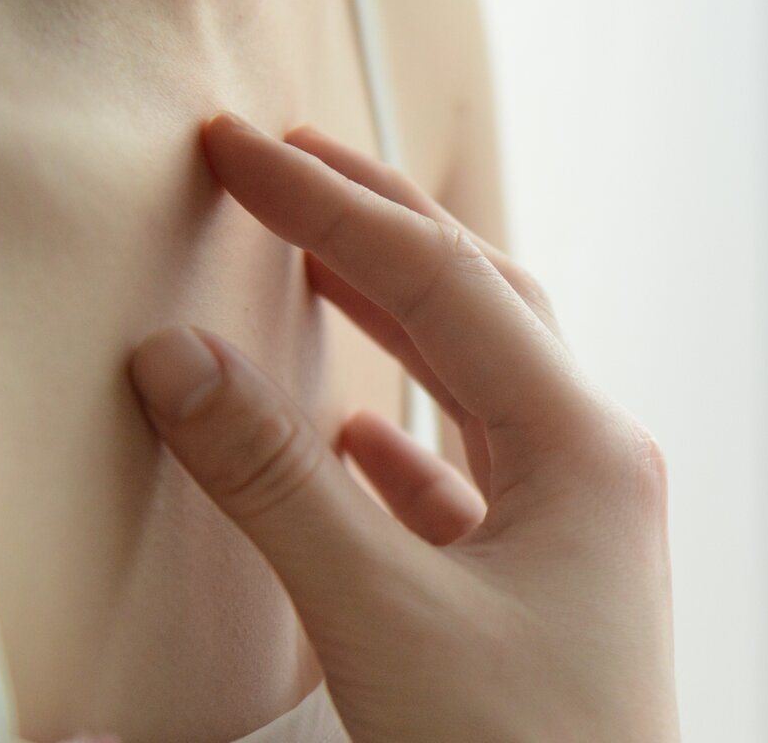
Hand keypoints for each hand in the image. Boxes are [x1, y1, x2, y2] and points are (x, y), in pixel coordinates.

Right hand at [127, 112, 679, 742]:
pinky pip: (470, 476)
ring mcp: (577, 526)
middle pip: (481, 304)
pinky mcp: (545, 586)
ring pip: (479, 382)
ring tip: (312, 255)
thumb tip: (172, 355)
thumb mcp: (384, 620)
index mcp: (584, 447)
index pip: (441, 283)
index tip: (235, 147)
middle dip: (377, 225)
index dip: (327, 207)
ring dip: (395, 315)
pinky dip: (405, 435)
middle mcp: (596, 466)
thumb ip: (276, 484)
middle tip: (283, 160)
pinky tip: (356, 431)